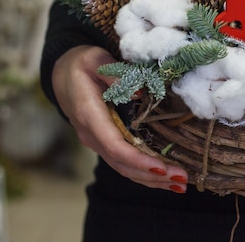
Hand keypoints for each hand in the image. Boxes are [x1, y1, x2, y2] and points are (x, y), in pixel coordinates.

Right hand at [52, 45, 188, 192]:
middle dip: (152, 175)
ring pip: (124, 168)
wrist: (62, 75)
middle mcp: (92, 135)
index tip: (161, 168)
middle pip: (122, 164)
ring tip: (180, 184)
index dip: (137, 160)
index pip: (114, 146)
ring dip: (152, 179)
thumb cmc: (81, 65)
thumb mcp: (95, 60)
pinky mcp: (106, 143)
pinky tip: (166, 178)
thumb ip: (115, 75)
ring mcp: (98, 142)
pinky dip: (145, 173)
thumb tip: (139, 92)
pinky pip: (125, 163)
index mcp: (89, 116)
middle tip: (182, 178)